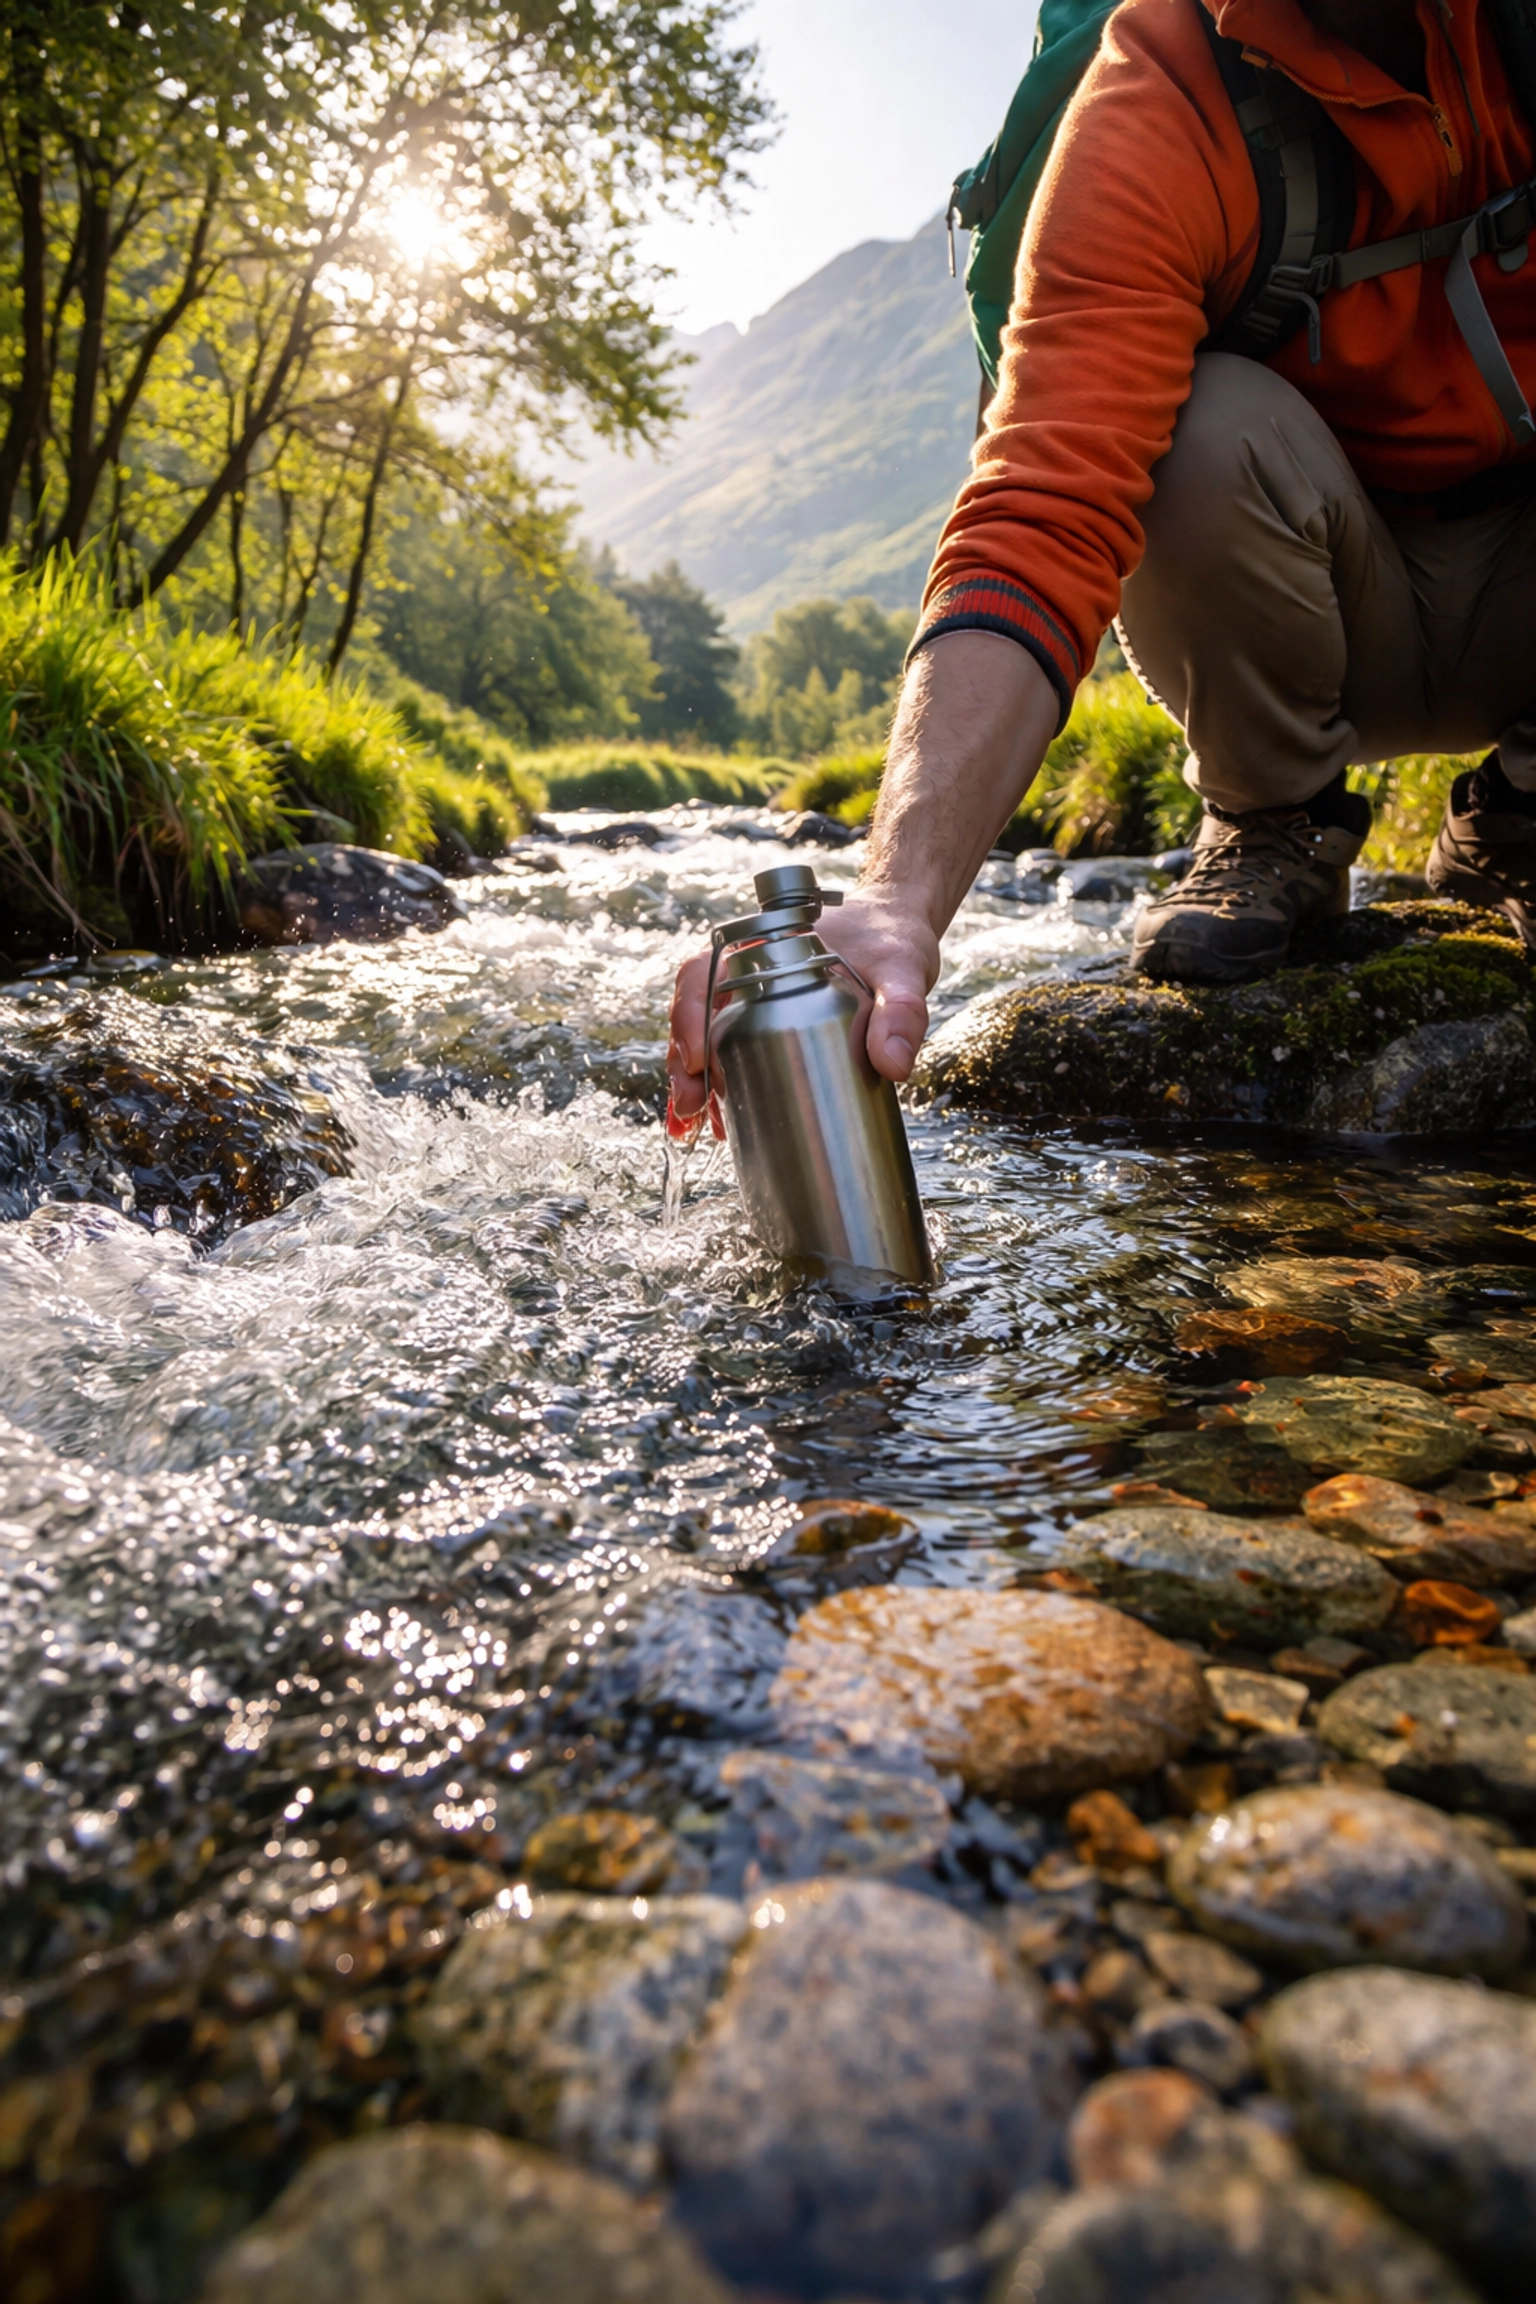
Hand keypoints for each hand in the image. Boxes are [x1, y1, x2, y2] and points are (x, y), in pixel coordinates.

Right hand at [666, 890, 940, 1124]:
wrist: (899, 929)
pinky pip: (730, 1051)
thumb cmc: (893, 939)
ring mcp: (754, 998)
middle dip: (686, 1064)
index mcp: (763, 944)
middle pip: (696, 1013)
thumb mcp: (902, 971)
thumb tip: (892, 1065)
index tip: (696, 1058)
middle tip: (691, 1106)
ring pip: (707, 1037)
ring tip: (693, 1125)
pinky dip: (716, 1086)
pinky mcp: (769, 1023)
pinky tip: (714, 1123)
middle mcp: (748, 970)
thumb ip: (901, 1011)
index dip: (689, 1014)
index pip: (705, 971)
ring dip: (694, 1081)